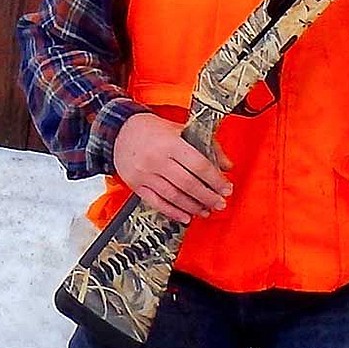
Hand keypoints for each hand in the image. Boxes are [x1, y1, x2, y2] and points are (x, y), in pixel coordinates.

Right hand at [112, 112, 232, 224]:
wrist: (121, 131)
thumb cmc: (153, 130)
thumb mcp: (182, 130)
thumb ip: (207, 146)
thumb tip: (227, 165)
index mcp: (170, 143)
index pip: (199, 165)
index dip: (215, 179)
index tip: (226, 188)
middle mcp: (156, 159)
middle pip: (188, 184)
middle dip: (207, 197)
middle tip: (220, 203)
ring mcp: (145, 174)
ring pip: (173, 196)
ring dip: (193, 207)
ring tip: (206, 210)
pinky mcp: (136, 185)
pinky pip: (157, 203)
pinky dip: (173, 212)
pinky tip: (186, 217)